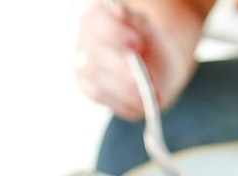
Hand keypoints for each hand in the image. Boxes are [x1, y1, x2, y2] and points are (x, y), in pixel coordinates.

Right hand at [73, 0, 200, 119]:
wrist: (155, 66)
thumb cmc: (149, 43)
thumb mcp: (147, 29)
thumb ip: (135, 21)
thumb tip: (118, 11)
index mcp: (95, 19)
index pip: (94, 24)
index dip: (114, 34)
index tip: (138, 44)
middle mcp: (84, 43)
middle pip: (94, 59)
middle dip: (122, 72)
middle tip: (146, 80)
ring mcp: (83, 69)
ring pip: (97, 84)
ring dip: (126, 92)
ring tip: (149, 95)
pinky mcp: (88, 89)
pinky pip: (104, 100)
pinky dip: (125, 103)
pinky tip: (142, 103)